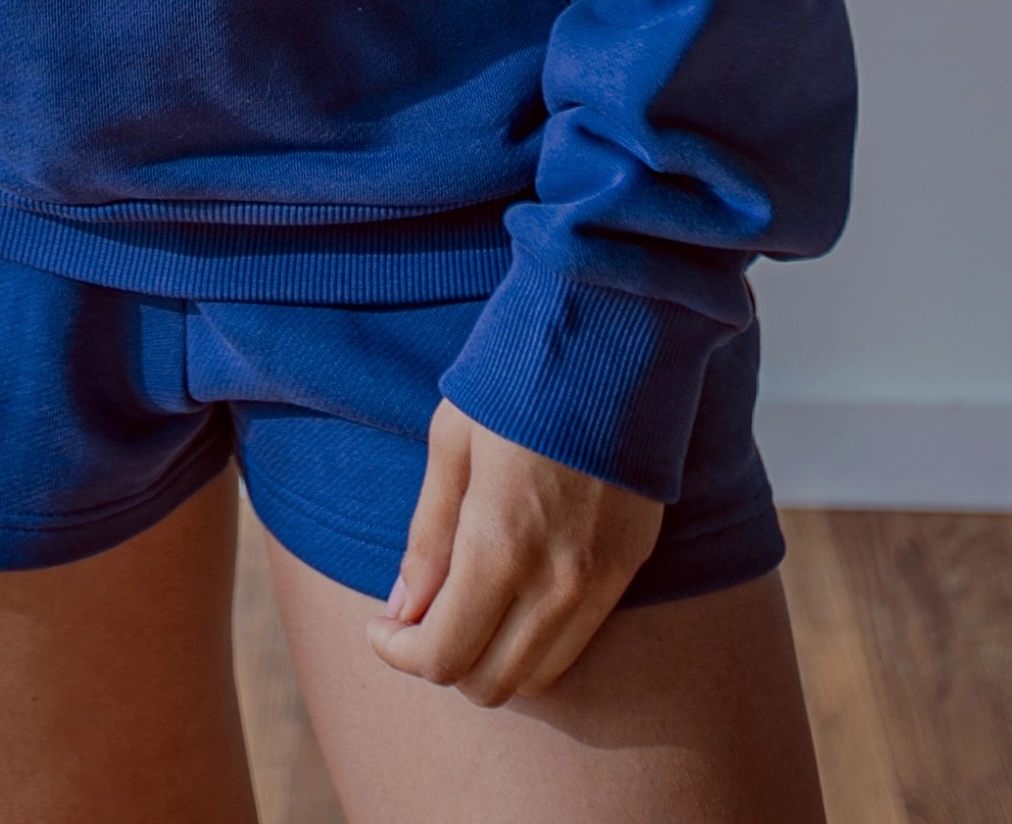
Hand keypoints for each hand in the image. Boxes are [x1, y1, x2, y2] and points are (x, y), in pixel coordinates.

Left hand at [366, 399, 662, 703]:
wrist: (616, 329)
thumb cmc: (519, 374)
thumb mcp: (452, 441)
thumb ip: (428, 537)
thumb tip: (402, 609)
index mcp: (502, 546)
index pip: (444, 656)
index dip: (400, 654)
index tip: (379, 627)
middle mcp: (558, 581)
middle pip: (490, 682)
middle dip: (442, 662)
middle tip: (416, 617)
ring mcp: (603, 579)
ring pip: (538, 675)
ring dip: (491, 657)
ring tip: (463, 604)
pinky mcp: (632, 566)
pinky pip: (577, 641)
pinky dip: (535, 640)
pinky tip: (512, 591)